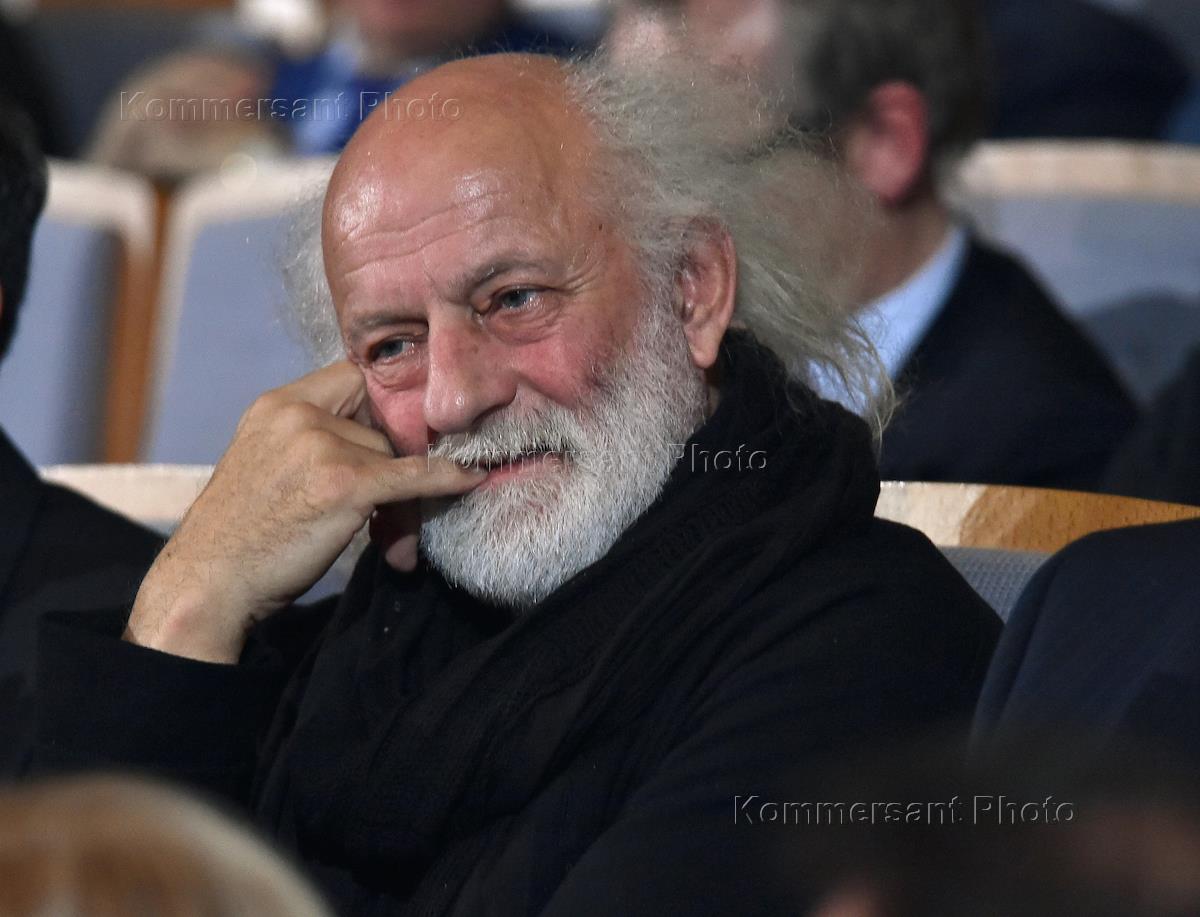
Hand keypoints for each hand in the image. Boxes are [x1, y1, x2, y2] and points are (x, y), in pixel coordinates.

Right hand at [126, 362, 483, 662]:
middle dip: (393, 461)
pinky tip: (469, 480)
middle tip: (389, 506)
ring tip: (386, 538)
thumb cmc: (242, 534)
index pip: (353, 377)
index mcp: (278, 405)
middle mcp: (299, 414)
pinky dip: (446, 480)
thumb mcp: (269, 464)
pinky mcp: (345, 483)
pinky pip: (414, 476)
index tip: (397, 434)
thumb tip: (390, 445)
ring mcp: (322, 446)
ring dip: (399, 497)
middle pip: (381, 424)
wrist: (210, 582)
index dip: (380, 405)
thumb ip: (316, 441)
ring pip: (396, 458)